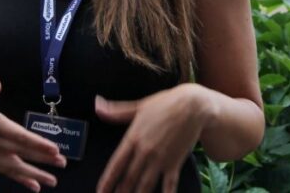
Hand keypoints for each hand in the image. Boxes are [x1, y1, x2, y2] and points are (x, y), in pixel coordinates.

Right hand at [0, 77, 66, 191]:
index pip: (19, 136)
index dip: (37, 143)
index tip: (54, 149)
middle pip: (20, 153)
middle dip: (42, 159)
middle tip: (62, 163)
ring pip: (14, 167)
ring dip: (34, 174)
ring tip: (51, 181)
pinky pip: (4, 171)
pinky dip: (19, 179)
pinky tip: (33, 185)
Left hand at [95, 83, 212, 192]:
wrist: (192, 106)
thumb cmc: (165, 104)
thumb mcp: (138, 106)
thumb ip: (116, 111)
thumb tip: (97, 105)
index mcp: (134, 138)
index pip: (115, 164)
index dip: (107, 181)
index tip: (100, 192)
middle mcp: (145, 152)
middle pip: (128, 179)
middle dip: (120, 192)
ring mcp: (160, 160)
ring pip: (145, 185)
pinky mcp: (175, 164)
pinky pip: (169, 186)